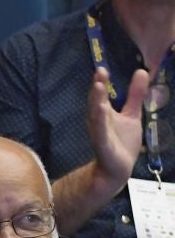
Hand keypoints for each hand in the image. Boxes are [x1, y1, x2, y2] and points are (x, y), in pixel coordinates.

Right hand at [87, 66, 148, 188]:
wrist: (118, 169)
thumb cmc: (122, 142)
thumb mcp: (132, 115)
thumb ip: (135, 95)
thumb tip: (142, 71)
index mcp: (104, 113)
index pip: (101, 95)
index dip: (101, 82)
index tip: (102, 68)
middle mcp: (99, 121)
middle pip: (96, 102)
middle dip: (97, 88)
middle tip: (99, 72)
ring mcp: (100, 133)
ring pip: (96, 115)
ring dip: (96, 101)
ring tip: (99, 86)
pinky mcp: (104, 145)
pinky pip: (101, 132)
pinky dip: (100, 122)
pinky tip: (100, 110)